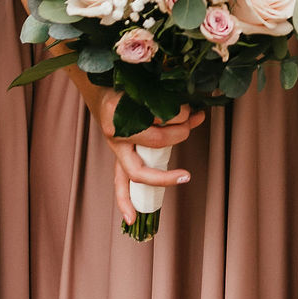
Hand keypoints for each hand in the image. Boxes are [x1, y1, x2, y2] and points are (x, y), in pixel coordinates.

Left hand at [75, 74, 204, 227]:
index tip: (132, 222)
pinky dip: (173, 108)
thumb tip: (197, 121)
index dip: (126, 202)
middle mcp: (116, 142)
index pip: (121, 182)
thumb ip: (164, 130)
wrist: (100, 76)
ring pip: (156, 137)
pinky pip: (155, 113)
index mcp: (119, 150)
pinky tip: (180, 102)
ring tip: (189, 113)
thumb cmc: (125, 102)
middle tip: (190, 128)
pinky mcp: (120, 108)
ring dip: (179, 125)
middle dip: (176, 147)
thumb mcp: (139, 122)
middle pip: (147, 164)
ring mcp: (117, 127)